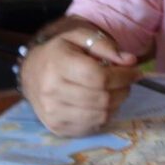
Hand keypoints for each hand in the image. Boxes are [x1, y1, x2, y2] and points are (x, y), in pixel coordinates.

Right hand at [20, 24, 141, 135]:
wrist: (30, 73)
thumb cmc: (59, 52)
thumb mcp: (79, 37)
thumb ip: (105, 45)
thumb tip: (130, 61)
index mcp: (57, 64)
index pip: (99, 77)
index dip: (123, 76)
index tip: (134, 71)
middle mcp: (51, 91)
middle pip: (102, 98)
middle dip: (123, 90)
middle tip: (126, 82)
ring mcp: (53, 113)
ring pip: (101, 115)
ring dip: (116, 104)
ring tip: (115, 91)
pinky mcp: (57, 128)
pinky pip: (93, 126)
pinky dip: (105, 115)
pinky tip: (102, 103)